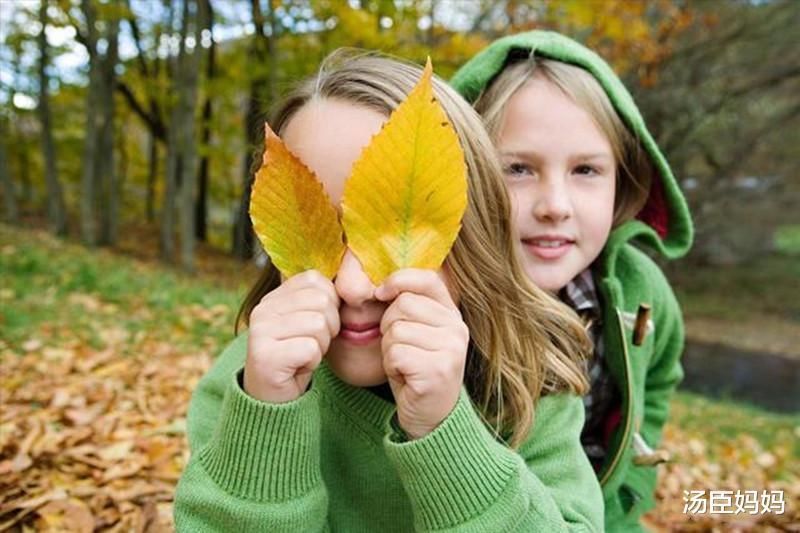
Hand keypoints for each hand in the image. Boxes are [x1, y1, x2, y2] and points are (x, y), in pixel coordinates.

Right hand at [244, 270, 339, 402]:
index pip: (315, 279)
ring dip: (321, 346)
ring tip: (304, 356)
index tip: (317, 326)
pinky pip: (310, 348)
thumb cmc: (298, 358)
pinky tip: (298, 367)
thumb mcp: (308, 322)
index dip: (330, 303)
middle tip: (312, 345)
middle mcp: (263, 309)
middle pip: (321, 301)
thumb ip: (320, 300)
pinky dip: (312, 361)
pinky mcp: (265, 356)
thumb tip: (352, 280)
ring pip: (318, 324)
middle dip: (329, 327)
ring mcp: (260, 332)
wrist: (274, 400)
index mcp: (273, 297)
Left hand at [375, 269, 468, 438]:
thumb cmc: (416, 369)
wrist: (431, 417)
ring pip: (396, 330)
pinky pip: (395, 353)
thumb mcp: (416, 331)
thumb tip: (377, 284)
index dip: (398, 280)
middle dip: (389, 326)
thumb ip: (406, 305)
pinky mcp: (437, 370)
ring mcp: (450, 349)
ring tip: (404, 365)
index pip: (427, 278)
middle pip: (403, 304)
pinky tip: (405, 377)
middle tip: (401, 349)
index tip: (381, 293)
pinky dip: (391, 366)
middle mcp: (457, 328)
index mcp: (452, 314)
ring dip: (389, 350)